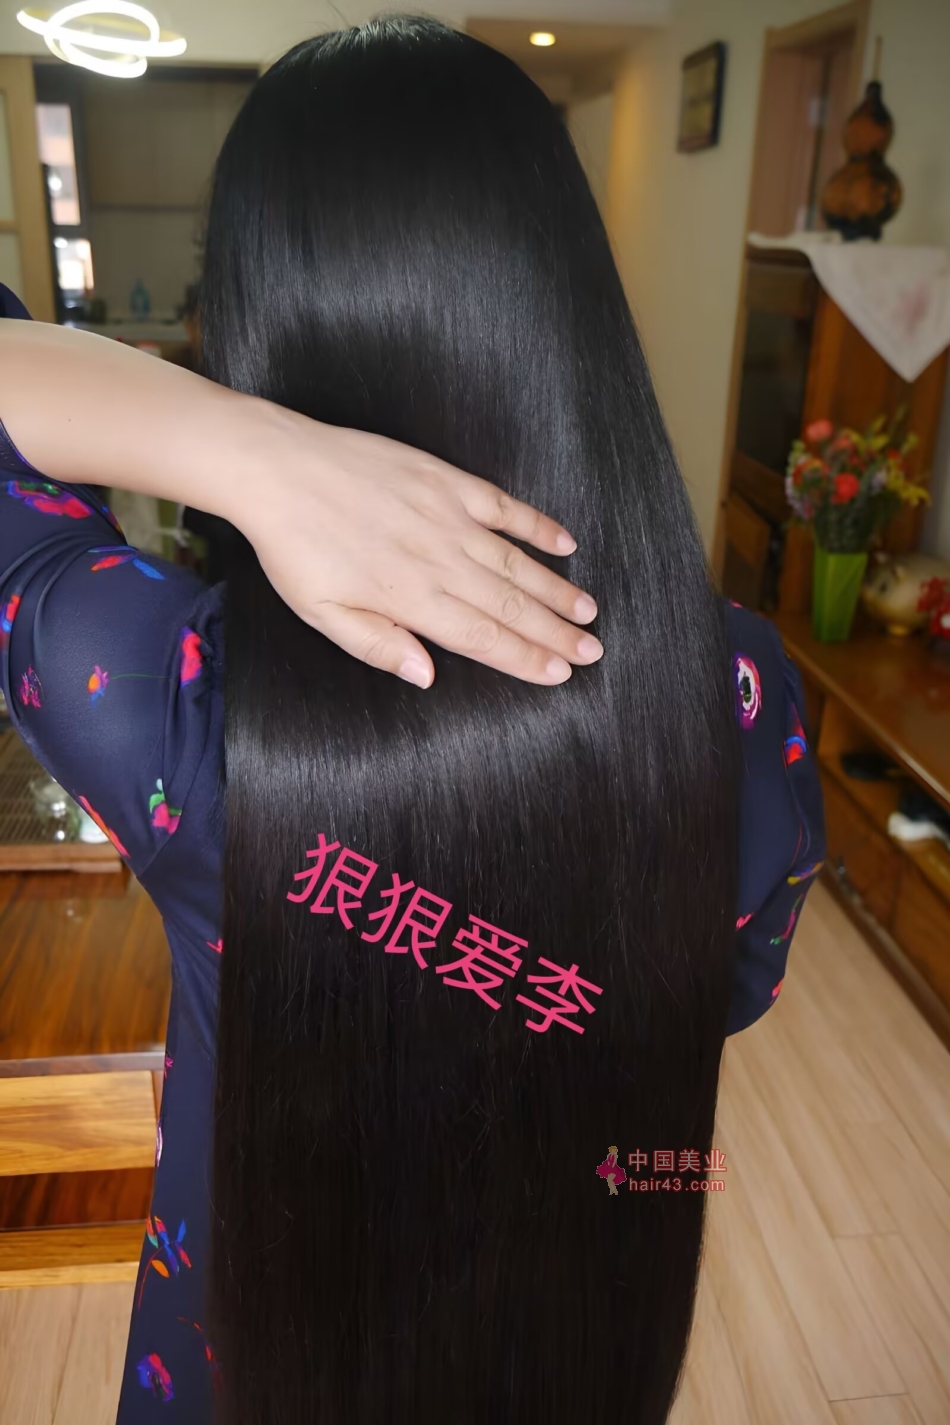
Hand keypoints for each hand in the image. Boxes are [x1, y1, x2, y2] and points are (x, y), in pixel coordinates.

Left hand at [233, 413, 601, 688]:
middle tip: (593, 651)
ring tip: (589, 611)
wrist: (278, 469)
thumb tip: (427, 674)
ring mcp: (449, 517)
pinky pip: (504, 506)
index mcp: (411, 599)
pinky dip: (538, 525)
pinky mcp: (446, 481)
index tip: (560, 673)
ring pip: (518, 561)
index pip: (483, 637)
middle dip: (556, 633)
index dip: (525, 658)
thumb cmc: (293, 547)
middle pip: (511, 605)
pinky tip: (565, 542)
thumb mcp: (322, 612)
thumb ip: (377, 645)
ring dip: (556, 589)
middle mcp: (440, 561)